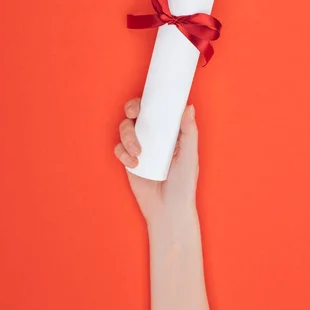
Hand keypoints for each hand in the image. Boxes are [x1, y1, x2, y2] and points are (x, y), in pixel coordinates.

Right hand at [114, 98, 198, 224]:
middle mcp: (153, 135)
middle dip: (131, 109)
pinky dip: (123, 153)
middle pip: (136, 113)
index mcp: (169, 131)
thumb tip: (189, 107)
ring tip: (138, 152)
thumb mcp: (190, 156)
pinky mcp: (129, 160)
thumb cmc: (184, 184)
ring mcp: (140, 146)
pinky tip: (134, 163)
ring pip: (125, 128)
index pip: (157, 108)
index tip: (145, 98)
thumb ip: (189, 132)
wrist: (168, 211)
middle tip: (133, 114)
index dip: (148, 100)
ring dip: (128, 136)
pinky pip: (119, 148)